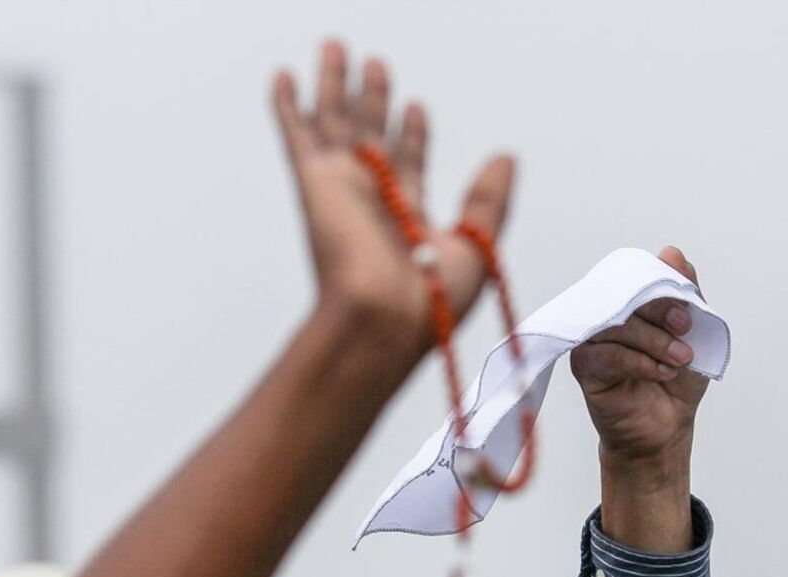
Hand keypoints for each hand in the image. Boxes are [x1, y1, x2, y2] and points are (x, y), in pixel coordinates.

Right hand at [272, 40, 515, 359]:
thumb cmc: (428, 300)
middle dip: (372, 97)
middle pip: (370, 132)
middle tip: (373, 63)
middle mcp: (372, 196)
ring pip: (334, 121)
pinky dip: (288, 104)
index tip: (414, 106)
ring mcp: (341, 186)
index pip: (407, 162)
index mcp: (407, 215)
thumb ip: (488, 200)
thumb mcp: (477, 244)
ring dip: (333, 84)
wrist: (384, 318)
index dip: (411, 133)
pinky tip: (283, 76)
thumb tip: (505, 158)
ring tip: (335, 47)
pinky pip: (297, 133)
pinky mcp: (314, 180)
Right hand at [571, 246, 707, 465]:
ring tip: (679, 360)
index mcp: (628, 304)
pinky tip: (659, 373)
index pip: (635, 279)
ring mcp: (590, 341)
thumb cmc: (677, 379)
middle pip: (625, 298)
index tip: (689, 316)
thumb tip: (670, 252)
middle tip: (686, 332)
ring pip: (617, 325)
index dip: (661, 290)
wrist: (666, 426)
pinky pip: (606, 354)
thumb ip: (684, 291)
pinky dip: (639, 362)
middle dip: (661, 313)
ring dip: (655, 342)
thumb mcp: (694, 331)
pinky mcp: (583, 367)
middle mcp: (605, 318)